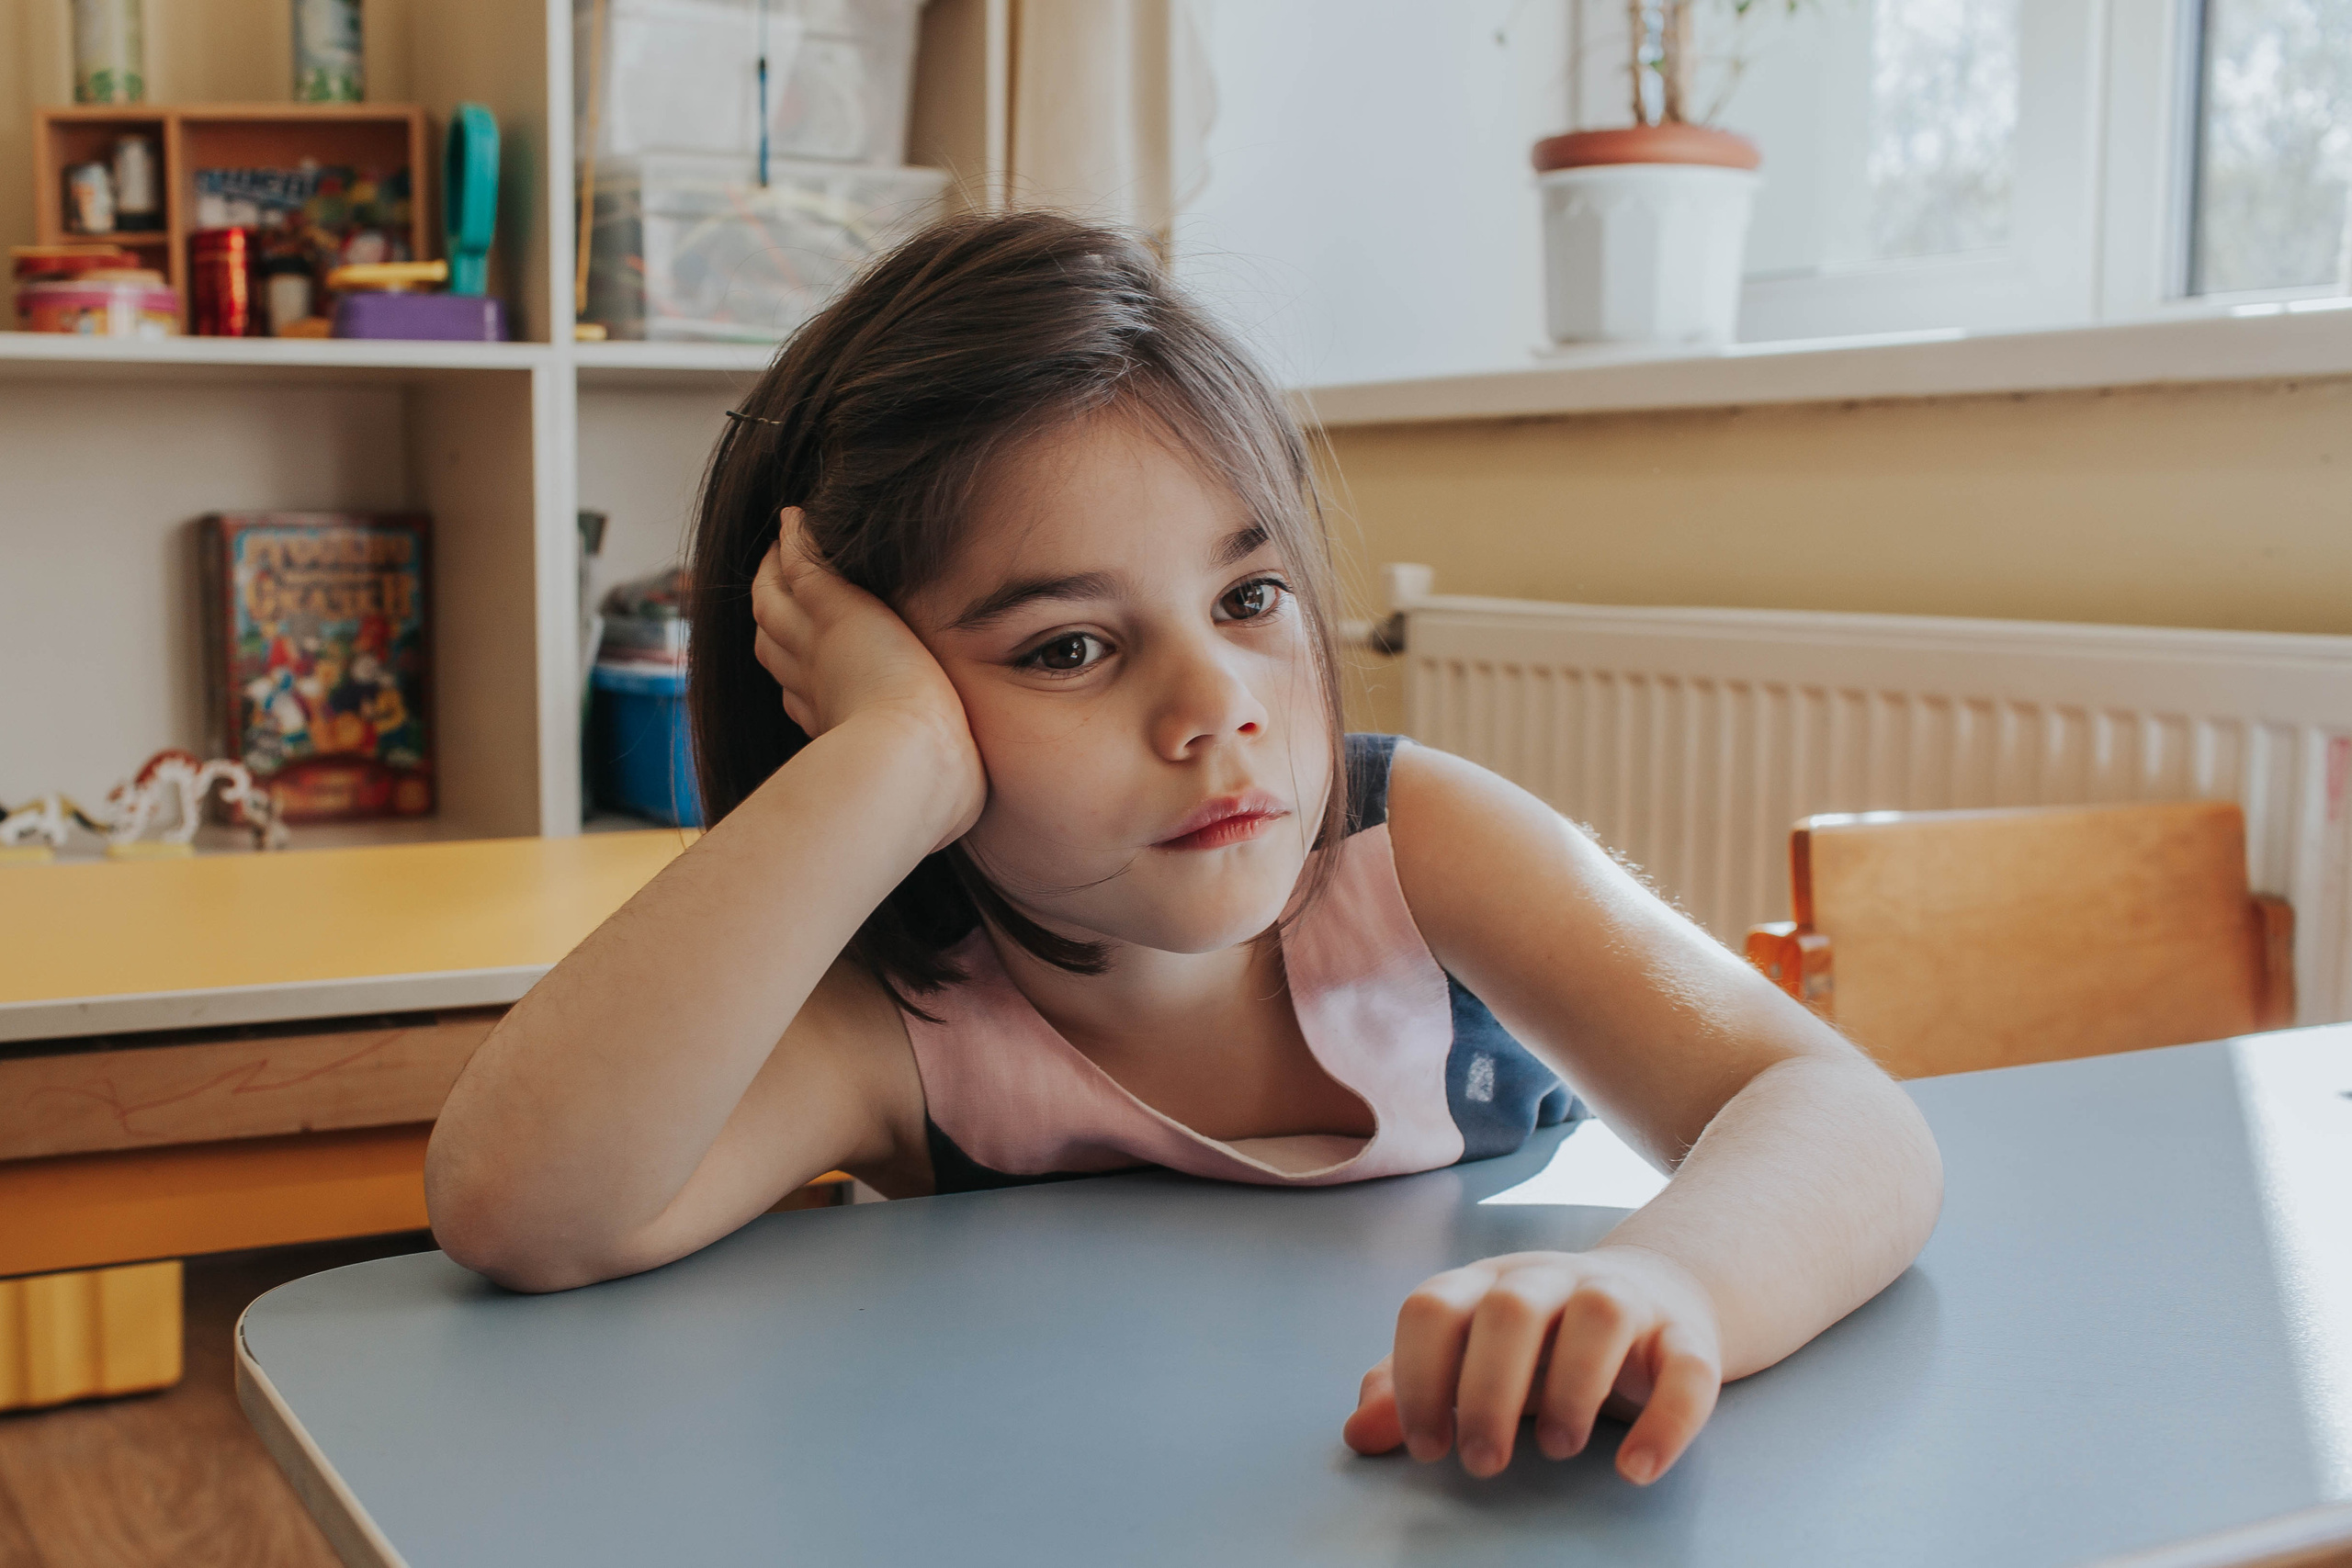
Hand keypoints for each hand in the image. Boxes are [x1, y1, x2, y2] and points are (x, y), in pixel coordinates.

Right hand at [751, 508, 984, 846]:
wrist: (908, 768)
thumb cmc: (927, 797)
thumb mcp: (931, 799)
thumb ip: (937, 794)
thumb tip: (957, 814)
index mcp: (833, 724)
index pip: (804, 690)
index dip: (799, 675)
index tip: (804, 668)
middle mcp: (812, 682)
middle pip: (777, 641)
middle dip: (775, 620)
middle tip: (774, 594)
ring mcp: (817, 643)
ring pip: (776, 601)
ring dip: (773, 575)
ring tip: (775, 551)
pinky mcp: (835, 609)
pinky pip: (802, 563)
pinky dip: (793, 540)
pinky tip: (793, 518)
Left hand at [1342, 1246, 1721, 1483]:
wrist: (1659, 1292)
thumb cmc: (1545, 1338)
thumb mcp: (1474, 1357)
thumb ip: (1413, 1389)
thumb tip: (1358, 1433)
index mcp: (1486, 1284)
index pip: (1433, 1308)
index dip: (1417, 1378)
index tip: (1426, 1448)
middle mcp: (1552, 1280)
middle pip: (1511, 1309)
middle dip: (1487, 1391)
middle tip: (1482, 1463)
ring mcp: (1624, 1300)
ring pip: (1601, 1314)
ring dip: (1572, 1387)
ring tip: (1557, 1449)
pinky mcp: (1687, 1337)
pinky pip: (1687, 1370)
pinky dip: (1666, 1422)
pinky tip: (1636, 1469)